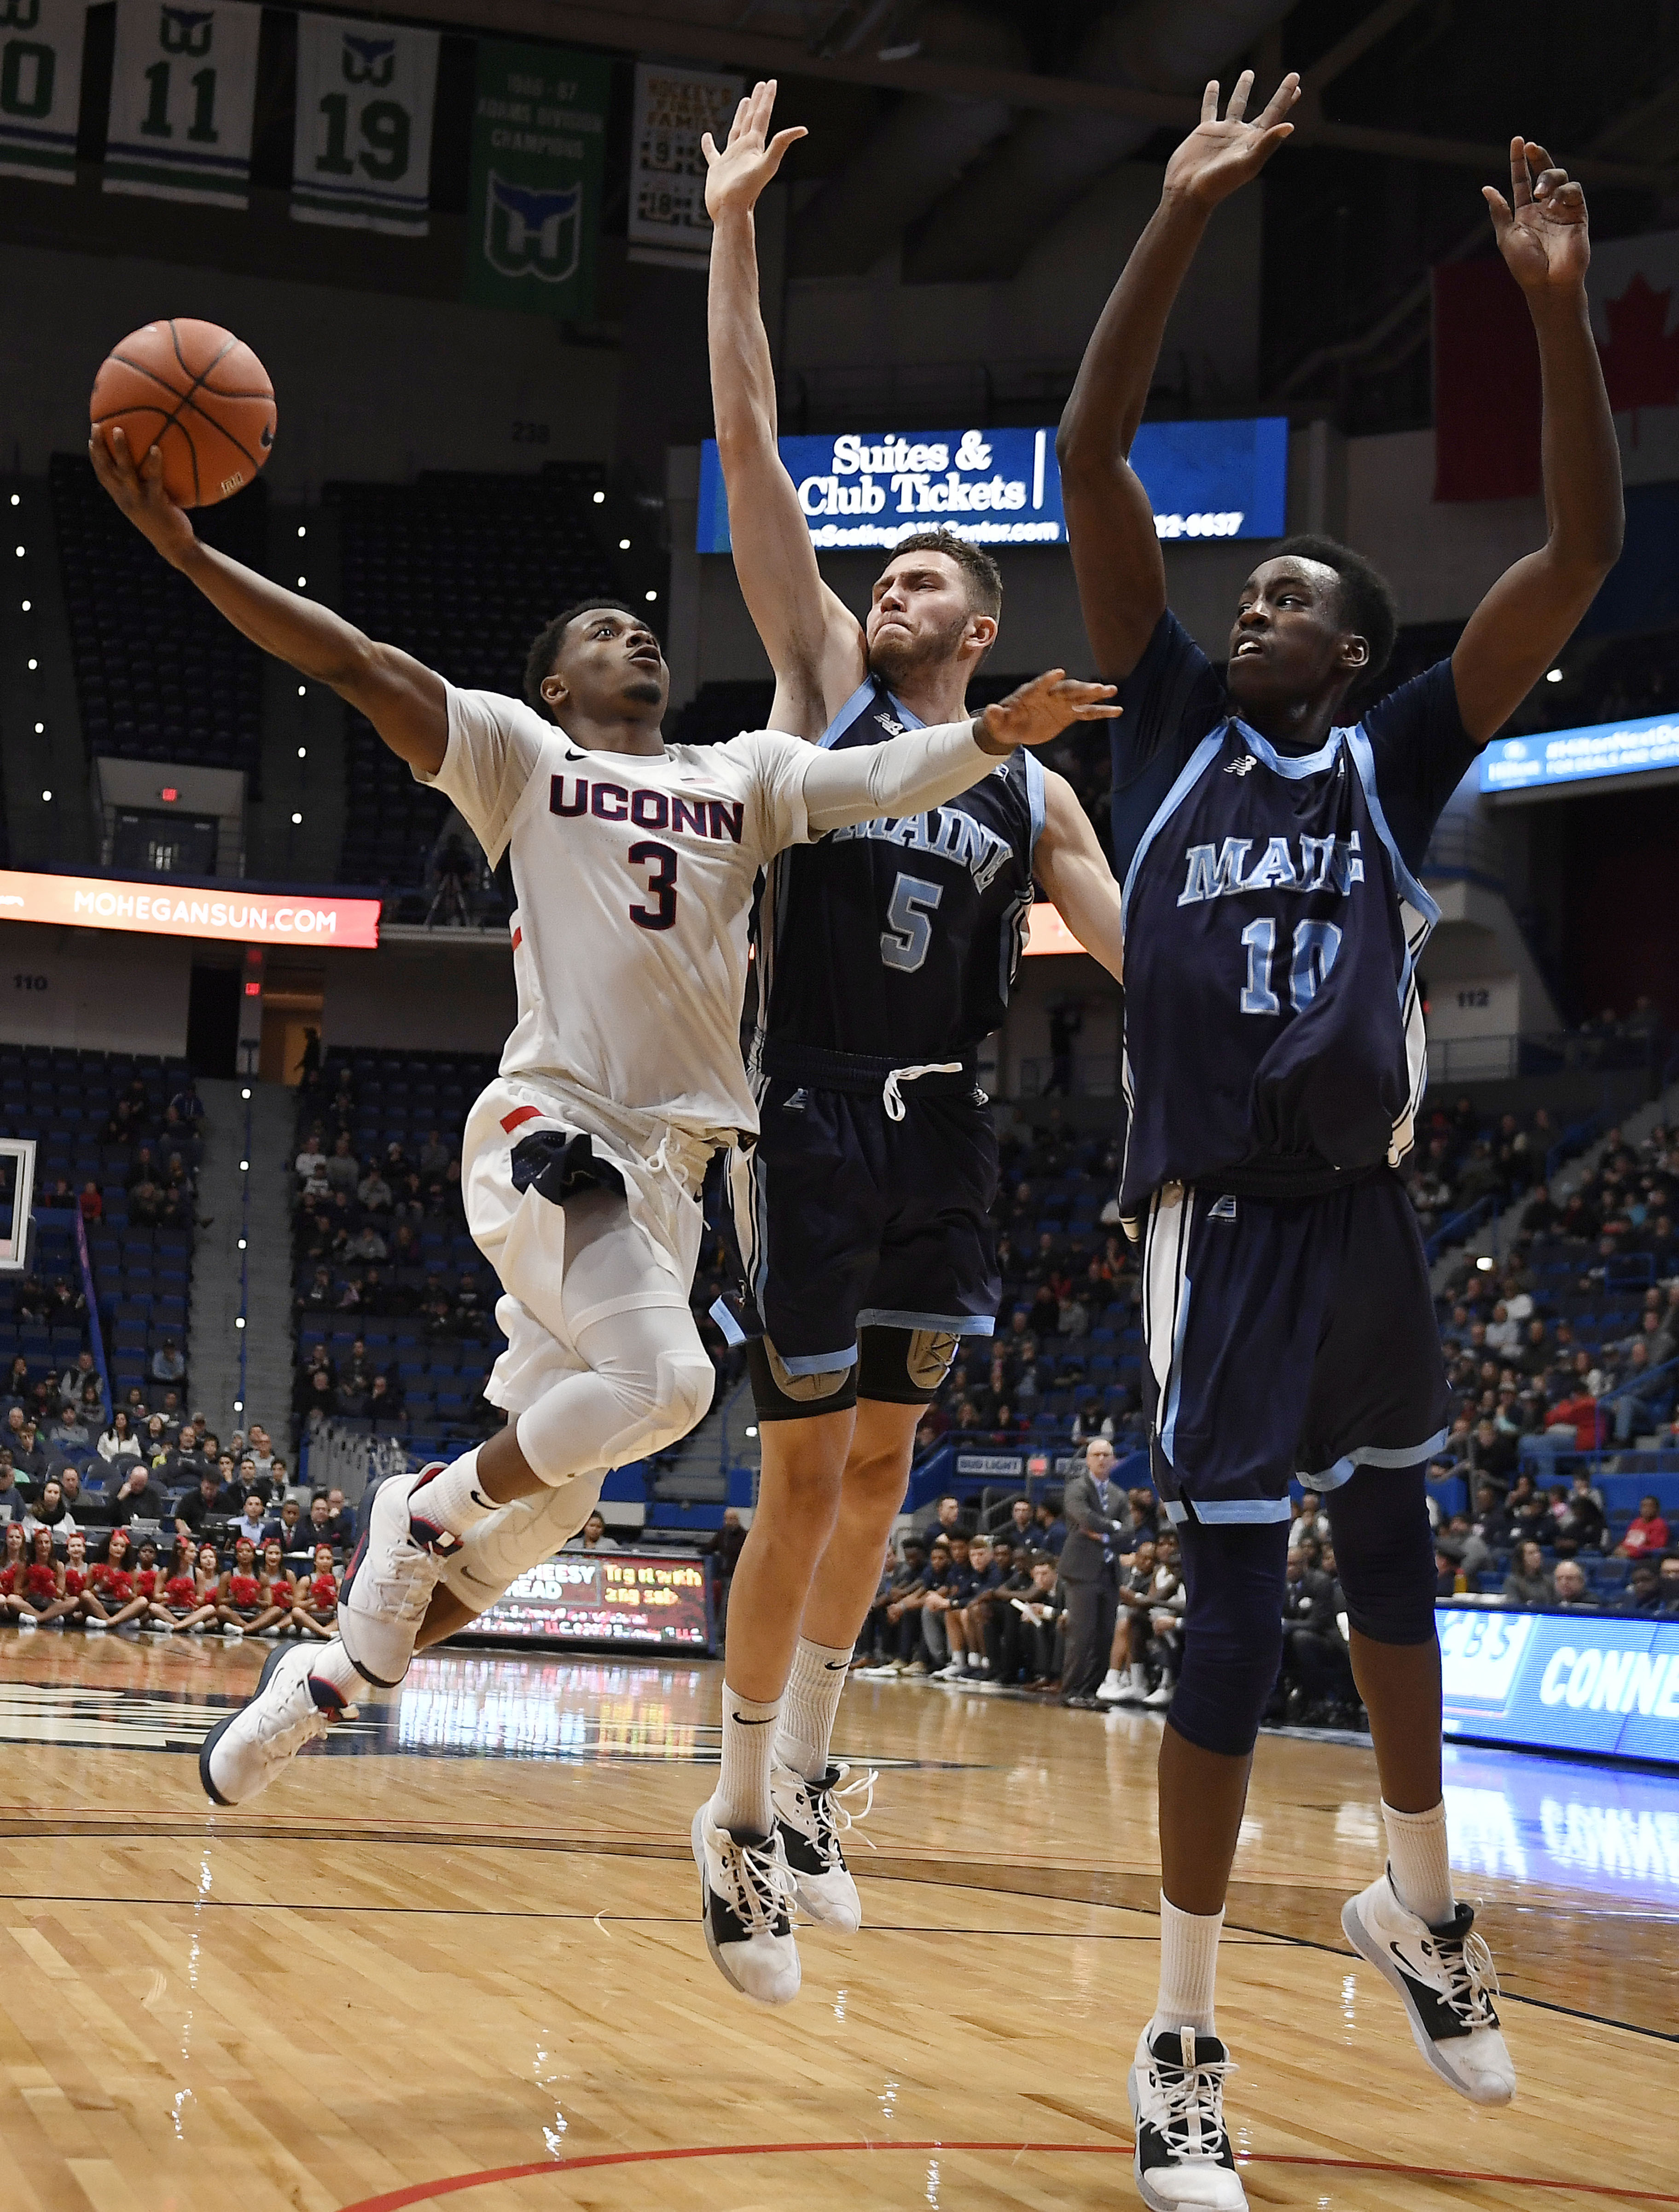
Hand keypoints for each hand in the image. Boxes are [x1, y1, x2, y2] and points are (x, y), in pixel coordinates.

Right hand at [88, 426, 195, 567]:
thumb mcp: (147, 504)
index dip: (95, 456)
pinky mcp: (155, 502)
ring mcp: (138, 500)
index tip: (91, 438)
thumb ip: (143, 488)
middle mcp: (125, 498)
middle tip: (97, 426)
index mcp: (121, 498)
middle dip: (98, 447)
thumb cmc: (164, 522)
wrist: (175, 546)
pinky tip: (156, 448)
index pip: (102, 475)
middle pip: (106, 469)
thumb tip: (148, 466)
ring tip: (118, 430)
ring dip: (120, 450)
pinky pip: (153, 478)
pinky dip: (154, 463)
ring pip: (124, 471)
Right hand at [703, 77, 806, 223]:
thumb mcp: (766, 164)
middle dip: (757, 101)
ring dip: (741, 115)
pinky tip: (706, 136)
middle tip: (761, 85)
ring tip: (744, 102)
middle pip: (752, 119)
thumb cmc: (747, 190)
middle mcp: (744, 149)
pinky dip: (708, 145)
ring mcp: (731, 158)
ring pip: (736, 130)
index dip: (766, 99)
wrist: (731, 211)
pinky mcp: (717, 168)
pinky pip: (712, 152)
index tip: (770, 82)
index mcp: (754, 145)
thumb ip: (781, 144)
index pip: (762, 116)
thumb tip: (803, 130)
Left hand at [976, 671, 1119, 754]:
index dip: (1048, 679)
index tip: (1059, 673)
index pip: (1041, 684)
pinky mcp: (1068, 715)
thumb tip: (990, 709)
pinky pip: (1087, 712)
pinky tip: (1117, 710)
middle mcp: (1049, 695)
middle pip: (1066, 689)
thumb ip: (995, 716)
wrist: (1012, 728)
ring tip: (1111, 691)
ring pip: (1080, 697)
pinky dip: (1101, 712)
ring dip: (1095, 694)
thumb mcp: (996, 722)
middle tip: (1096, 687)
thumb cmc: (1002, 723)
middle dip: (1080, 688)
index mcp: (1031, 693)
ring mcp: (1061, 704)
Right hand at [1162, 71, 1299, 211]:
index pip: (1275, 115)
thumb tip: (1289, 126)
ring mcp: (1224, 133)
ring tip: (1249, 72)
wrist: (1188, 193)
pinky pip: (1210, 109)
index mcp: (1255, 143)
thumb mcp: (1246, 164)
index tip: (1297, 82)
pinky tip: (1213, 83)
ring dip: (1243, 89)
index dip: (1286, 97)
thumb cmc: (1218, 183)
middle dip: (1280, 95)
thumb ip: (1267, 144)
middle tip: (1292, 77)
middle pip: (1266, 110)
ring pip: (1237, 104)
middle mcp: (1242, 136)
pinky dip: (1211, 96)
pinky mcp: (1205, 132)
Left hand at [1484, 139, 1588, 296]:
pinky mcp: (1578, 214)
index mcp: (1525, 213)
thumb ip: (1500, 212)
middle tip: (1530, 147)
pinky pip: (1574, 191)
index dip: (1519, 162)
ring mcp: (1562, 210)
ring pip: (1560, 178)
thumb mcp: (1507, 236)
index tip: (1518, 141)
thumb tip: (1486, 188)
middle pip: (1543, 173)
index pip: (1522, 181)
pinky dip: (1564, 192)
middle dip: (1538, 157)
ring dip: (1548, 178)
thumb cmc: (1525, 266)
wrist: (1548, 283)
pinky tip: (1555, 204)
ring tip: (1541, 194)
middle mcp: (1544, 208)